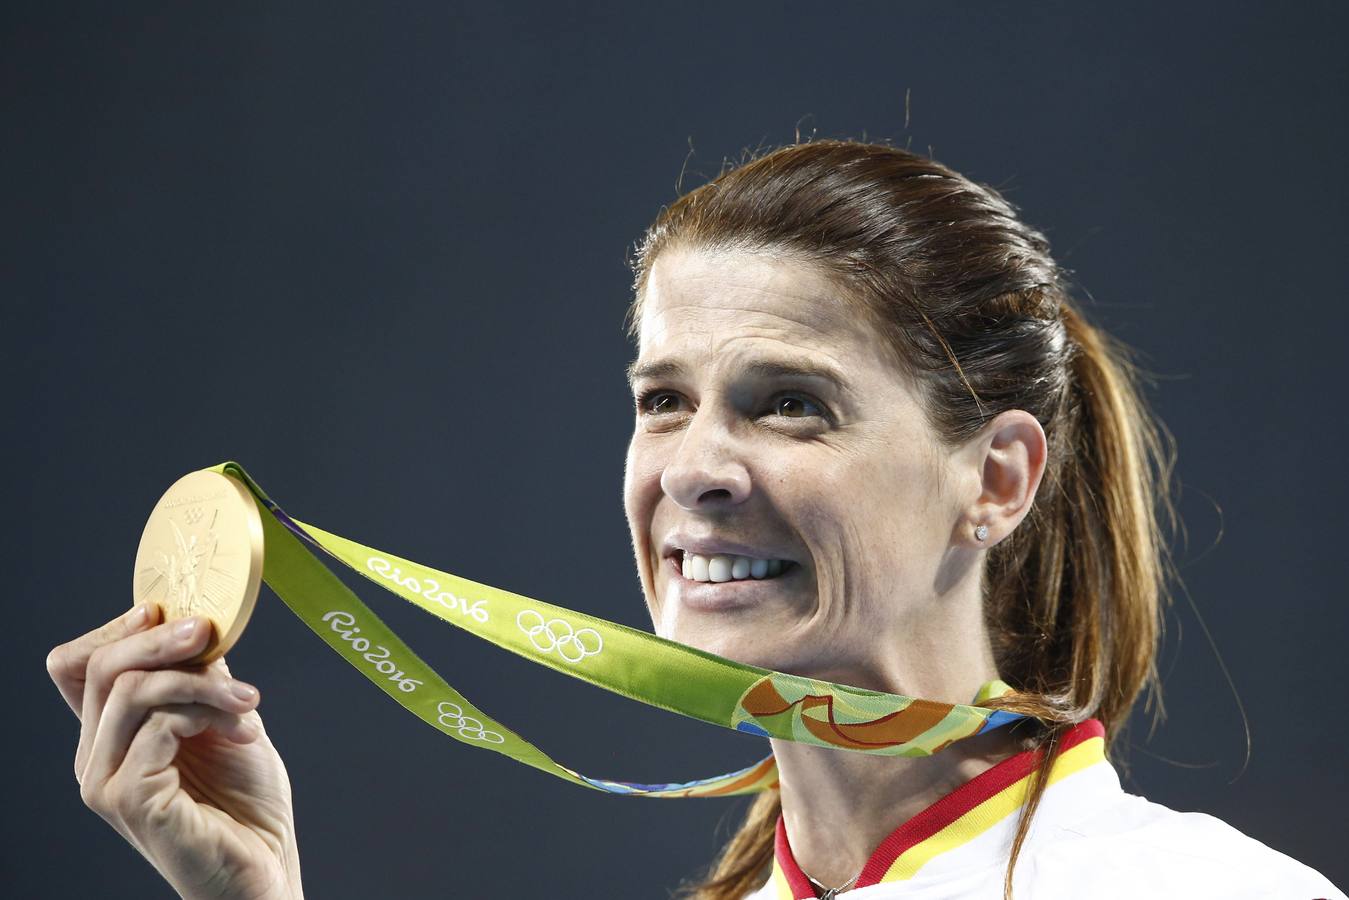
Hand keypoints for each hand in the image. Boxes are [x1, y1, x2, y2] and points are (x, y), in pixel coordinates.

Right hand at [47, 603, 303, 898]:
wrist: (265, 865)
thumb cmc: (245, 801)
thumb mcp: (224, 717)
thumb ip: (201, 675)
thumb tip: (197, 622)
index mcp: (109, 736)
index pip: (78, 665)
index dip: (117, 628)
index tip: (171, 611)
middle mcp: (94, 758)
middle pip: (98, 667)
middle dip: (159, 637)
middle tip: (209, 631)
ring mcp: (104, 781)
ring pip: (130, 690)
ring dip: (200, 680)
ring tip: (248, 699)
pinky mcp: (128, 799)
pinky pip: (157, 725)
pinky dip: (205, 712)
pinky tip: (243, 729)